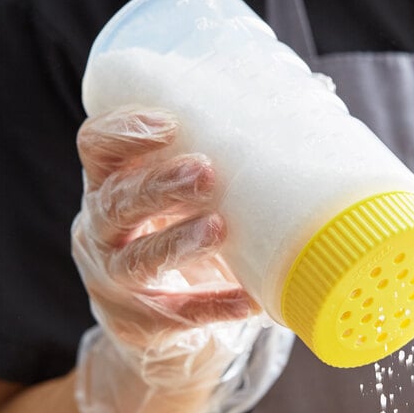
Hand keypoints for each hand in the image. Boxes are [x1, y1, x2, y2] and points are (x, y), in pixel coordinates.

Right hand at [71, 107, 273, 412]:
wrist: (155, 318)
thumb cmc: (176, 232)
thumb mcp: (185, 193)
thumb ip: (231, 149)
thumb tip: (317, 89)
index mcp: (112, 184)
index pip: (96, 148)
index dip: (124, 133)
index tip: (168, 124)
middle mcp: (100, 229)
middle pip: (116, 201)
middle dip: (158, 185)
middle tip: (205, 173)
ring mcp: (114, 280)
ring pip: (137, 259)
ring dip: (178, 242)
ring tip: (220, 229)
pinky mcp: (139, 323)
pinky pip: (176, 316)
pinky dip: (214, 306)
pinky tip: (251, 301)